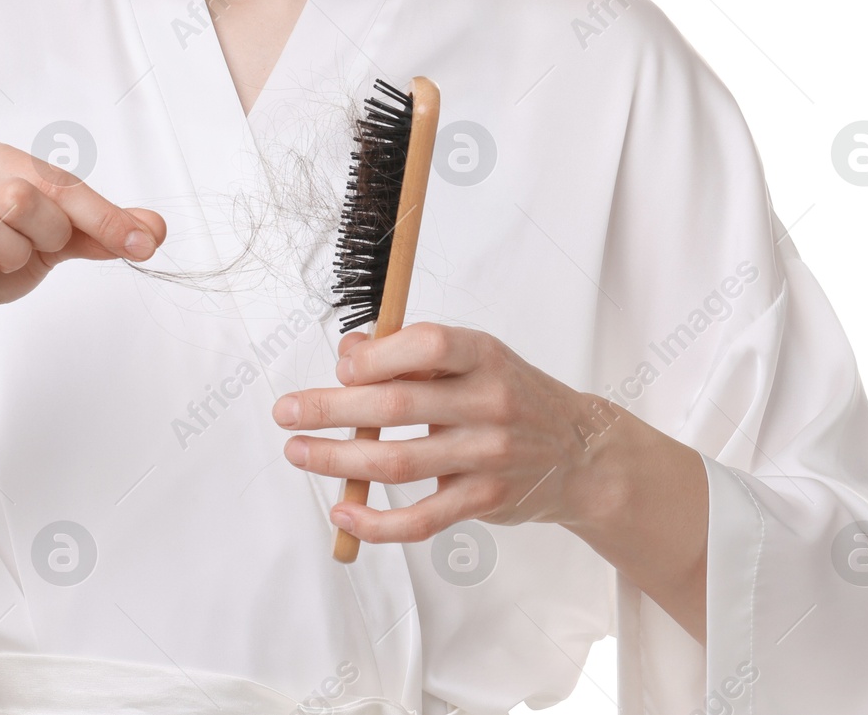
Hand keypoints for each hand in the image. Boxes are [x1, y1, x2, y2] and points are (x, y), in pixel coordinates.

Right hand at [0, 139, 166, 361]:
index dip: (103, 214)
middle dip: (49, 232)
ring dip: (12, 256)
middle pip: (19, 194)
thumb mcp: (54, 240)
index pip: (54, 179)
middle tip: (42, 250)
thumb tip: (153, 229)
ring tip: (5, 265)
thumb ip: (101, 230)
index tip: (142, 243)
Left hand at [271, 322, 619, 543]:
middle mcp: (488, 402)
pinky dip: (376, 522)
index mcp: (484, 355)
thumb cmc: (512, 394)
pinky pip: (421, 519)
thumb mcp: (475, 356)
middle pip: (396, 404)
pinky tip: (342, 512)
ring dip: (337, 459)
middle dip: (330, 408)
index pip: (426, 345)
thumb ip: (413, 351)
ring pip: (397, 462)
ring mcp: (487, 456)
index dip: (374, 355)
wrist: (580, 452)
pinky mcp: (483, 501)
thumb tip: (349, 353)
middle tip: (287, 412)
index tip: (340, 367)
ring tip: (299, 453)